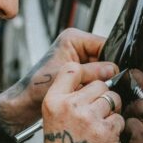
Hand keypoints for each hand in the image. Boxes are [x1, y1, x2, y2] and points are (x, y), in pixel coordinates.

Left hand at [0, 29, 117, 134]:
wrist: (26, 103)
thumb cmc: (37, 86)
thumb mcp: (68, 77)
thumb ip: (92, 71)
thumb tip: (113, 69)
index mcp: (73, 38)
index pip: (103, 44)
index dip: (112, 59)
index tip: (117, 73)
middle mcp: (77, 46)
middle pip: (105, 57)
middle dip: (106, 72)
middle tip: (107, 84)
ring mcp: (79, 60)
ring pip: (102, 69)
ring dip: (101, 81)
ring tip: (96, 90)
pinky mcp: (80, 73)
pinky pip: (96, 78)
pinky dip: (96, 86)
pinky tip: (92, 93)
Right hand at [39, 63, 124, 142]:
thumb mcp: (53, 117)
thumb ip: (68, 98)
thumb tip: (95, 81)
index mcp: (54, 100)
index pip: (72, 69)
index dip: (87, 73)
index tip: (93, 81)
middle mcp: (70, 106)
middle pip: (99, 84)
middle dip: (103, 97)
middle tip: (98, 113)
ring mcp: (89, 118)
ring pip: (113, 99)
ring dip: (112, 111)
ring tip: (101, 125)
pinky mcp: (106, 131)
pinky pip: (120, 118)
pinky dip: (116, 127)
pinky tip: (106, 137)